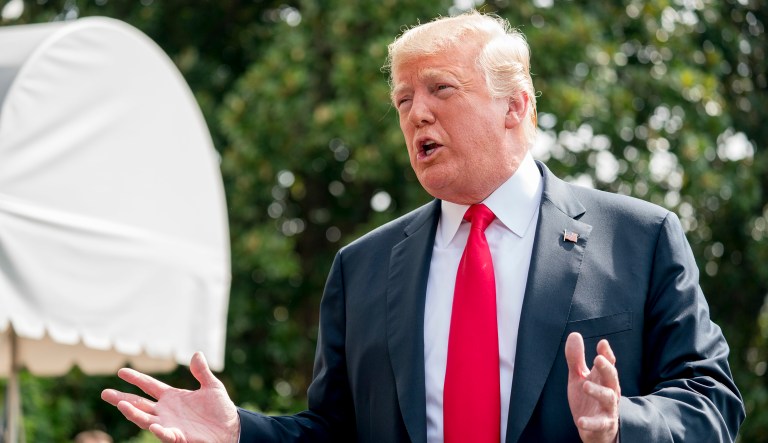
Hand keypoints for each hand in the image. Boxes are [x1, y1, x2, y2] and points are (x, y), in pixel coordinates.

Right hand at [101, 352, 239, 442]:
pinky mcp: (179, 436)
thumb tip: (197, 354)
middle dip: (122, 399)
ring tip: (121, 405)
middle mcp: (166, 410)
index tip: (121, 371)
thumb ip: (202, 372)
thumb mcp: (212, 386)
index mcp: (172, 397)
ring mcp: (170, 424)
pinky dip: (159, 430)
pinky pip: (166, 434)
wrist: (231, 428)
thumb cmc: (221, 408)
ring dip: (133, 413)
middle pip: (139, 404)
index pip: (149, 386)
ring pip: (145, 419)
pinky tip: (153, 425)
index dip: (136, 379)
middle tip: (104, 393)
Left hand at [565, 332, 619, 442]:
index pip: (608, 364)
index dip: (607, 354)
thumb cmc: (587, 400)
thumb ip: (576, 359)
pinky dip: (590, 422)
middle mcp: (609, 391)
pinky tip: (580, 421)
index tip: (602, 343)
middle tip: (598, 359)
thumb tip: (574, 334)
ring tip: (585, 385)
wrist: (593, 430)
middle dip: (607, 368)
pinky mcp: (603, 425)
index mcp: (603, 379)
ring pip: (608, 398)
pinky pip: (599, 423)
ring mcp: (607, 409)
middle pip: (612, 378)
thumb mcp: (578, 377)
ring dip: (598, 391)